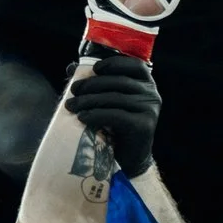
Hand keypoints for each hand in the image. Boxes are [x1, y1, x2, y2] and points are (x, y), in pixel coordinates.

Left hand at [64, 55, 160, 177]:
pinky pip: (115, 115)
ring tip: (71, 106)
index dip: (114, 63)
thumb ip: (95, 83)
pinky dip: (96, 115)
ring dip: (89, 100)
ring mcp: (149, 110)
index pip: (134, 65)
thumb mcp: (107, 102)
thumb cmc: (116, 127)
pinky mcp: (143, 126)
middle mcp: (151, 94)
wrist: (129, 159)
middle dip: (92, 84)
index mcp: (146, 84)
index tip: (94, 69)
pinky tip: (82, 117)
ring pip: (114, 98)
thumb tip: (72, 68)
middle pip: (118, 82)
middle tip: (73, 91)